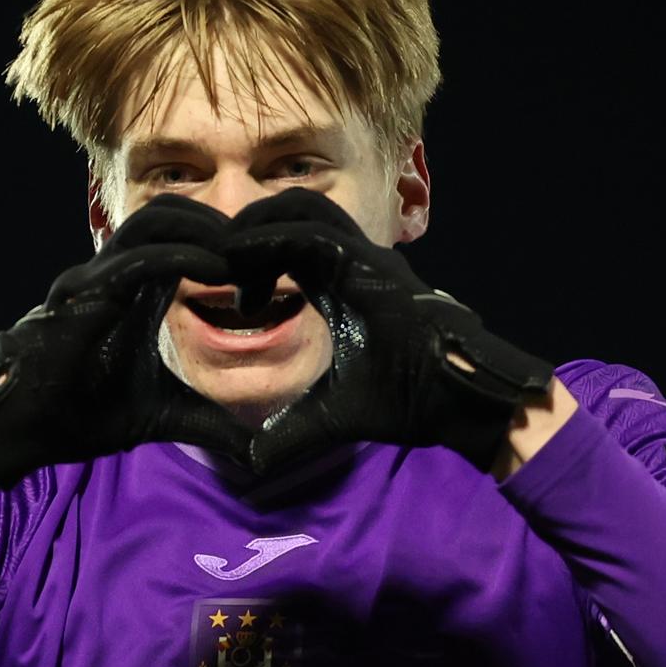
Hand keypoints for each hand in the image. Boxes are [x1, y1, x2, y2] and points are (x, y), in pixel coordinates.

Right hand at [0, 195, 253, 488]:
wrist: (18, 429)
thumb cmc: (78, 415)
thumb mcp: (159, 419)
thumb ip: (206, 423)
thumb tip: (253, 453)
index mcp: (131, 290)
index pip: (180, 237)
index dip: (224, 243)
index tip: (265, 269)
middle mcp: (111, 273)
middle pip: (170, 212)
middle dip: (219, 223)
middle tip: (261, 251)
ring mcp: (94, 278)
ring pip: (153, 221)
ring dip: (204, 230)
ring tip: (243, 257)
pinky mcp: (82, 294)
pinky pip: (138, 259)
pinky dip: (181, 257)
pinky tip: (218, 273)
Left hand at [223, 188, 555, 475]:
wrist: (455, 398)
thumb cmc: (407, 401)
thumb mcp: (332, 417)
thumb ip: (292, 429)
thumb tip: (255, 459)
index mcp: (337, 285)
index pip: (282, 246)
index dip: (247, 262)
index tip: (226, 299)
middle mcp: (347, 261)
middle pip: (283, 214)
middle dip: (241, 232)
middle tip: (211, 271)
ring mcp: (360, 255)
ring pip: (295, 207)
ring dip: (252, 227)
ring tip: (221, 263)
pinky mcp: (368, 261)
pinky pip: (310, 230)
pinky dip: (269, 238)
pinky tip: (239, 263)